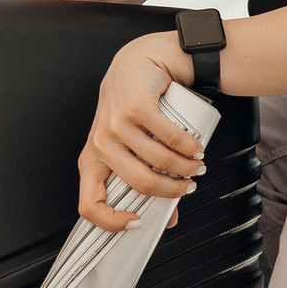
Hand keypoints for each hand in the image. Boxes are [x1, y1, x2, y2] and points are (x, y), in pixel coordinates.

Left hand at [77, 35, 204, 231]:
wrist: (138, 63)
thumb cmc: (133, 108)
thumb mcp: (133, 147)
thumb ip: (148, 180)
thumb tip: (168, 218)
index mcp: (91, 160)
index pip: (89, 204)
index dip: (112, 222)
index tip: (140, 223)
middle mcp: (99, 144)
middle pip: (139, 183)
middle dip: (173, 190)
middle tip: (189, 185)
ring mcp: (115, 125)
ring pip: (158, 161)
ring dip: (187, 167)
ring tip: (197, 165)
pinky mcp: (135, 108)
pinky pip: (168, 137)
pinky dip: (189, 146)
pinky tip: (196, 147)